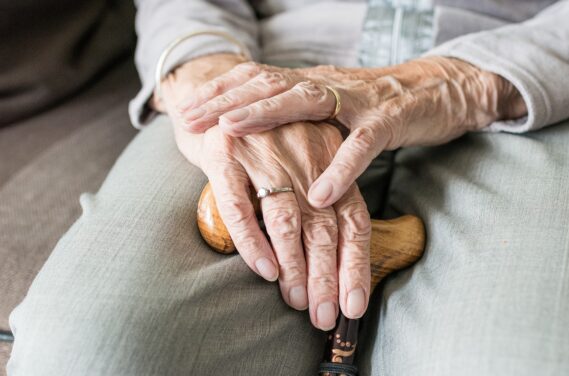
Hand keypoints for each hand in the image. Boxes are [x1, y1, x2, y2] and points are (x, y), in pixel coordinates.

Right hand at [160, 55, 371, 329]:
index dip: (355, 266)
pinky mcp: (226, 153)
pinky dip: (253, 241)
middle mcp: (303, 154)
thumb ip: (316, 203)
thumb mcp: (299, 163)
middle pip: (324, 226)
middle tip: (323, 316)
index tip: (353, 307)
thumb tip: (328, 262)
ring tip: (296, 301)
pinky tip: (264, 270)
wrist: (211, 90)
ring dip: (295, 266)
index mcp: (329, 159)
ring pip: (287, 219)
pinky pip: (240, 205)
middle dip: (326, 277)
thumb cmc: (262, 140)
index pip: (353, 220)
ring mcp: (265, 152)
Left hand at [178, 56, 526, 207]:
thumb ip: (300, 116)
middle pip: (270, 83)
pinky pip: (363, 145)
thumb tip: (260, 130)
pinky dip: (340, 169)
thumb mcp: (333, 107)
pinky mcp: (390, 120)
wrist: (441, 89)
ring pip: (308, 100)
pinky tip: (318, 193)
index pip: (258, 78)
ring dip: (266, 114)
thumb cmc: (380, 106)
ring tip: (231, 131)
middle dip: (226, 99)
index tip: (185, 107)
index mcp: (313, 83)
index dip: (220, 91)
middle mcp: (329, 85)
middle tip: (190, 118)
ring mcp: (359, 100)